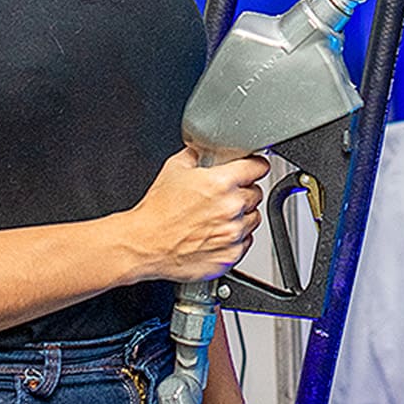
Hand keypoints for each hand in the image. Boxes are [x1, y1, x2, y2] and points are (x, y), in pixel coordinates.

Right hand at [123, 147, 266, 282]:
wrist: (144, 244)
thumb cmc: (157, 211)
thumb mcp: (174, 168)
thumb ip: (196, 153)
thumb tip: (204, 148)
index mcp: (222, 182)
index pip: (258, 167)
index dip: (255, 166)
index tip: (252, 169)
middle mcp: (231, 208)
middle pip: (256, 193)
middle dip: (243, 192)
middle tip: (223, 197)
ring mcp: (232, 234)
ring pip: (253, 219)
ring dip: (241, 216)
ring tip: (217, 217)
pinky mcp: (229, 255)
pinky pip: (245, 242)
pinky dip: (235, 238)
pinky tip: (215, 234)